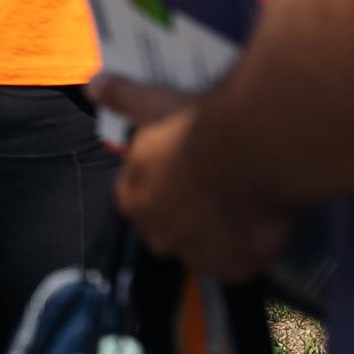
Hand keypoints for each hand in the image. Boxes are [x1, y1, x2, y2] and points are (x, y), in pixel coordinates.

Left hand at [95, 74, 294, 280]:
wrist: (252, 147)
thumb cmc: (195, 125)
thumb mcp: (152, 103)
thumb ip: (121, 97)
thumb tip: (93, 84)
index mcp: (133, 201)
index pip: (140, 198)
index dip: (164, 183)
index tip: (186, 166)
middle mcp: (158, 236)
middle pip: (171, 227)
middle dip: (189, 212)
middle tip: (218, 182)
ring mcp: (197, 256)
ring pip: (206, 247)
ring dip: (219, 232)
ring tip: (244, 200)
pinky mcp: (235, 269)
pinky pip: (240, 263)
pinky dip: (249, 248)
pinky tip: (261, 222)